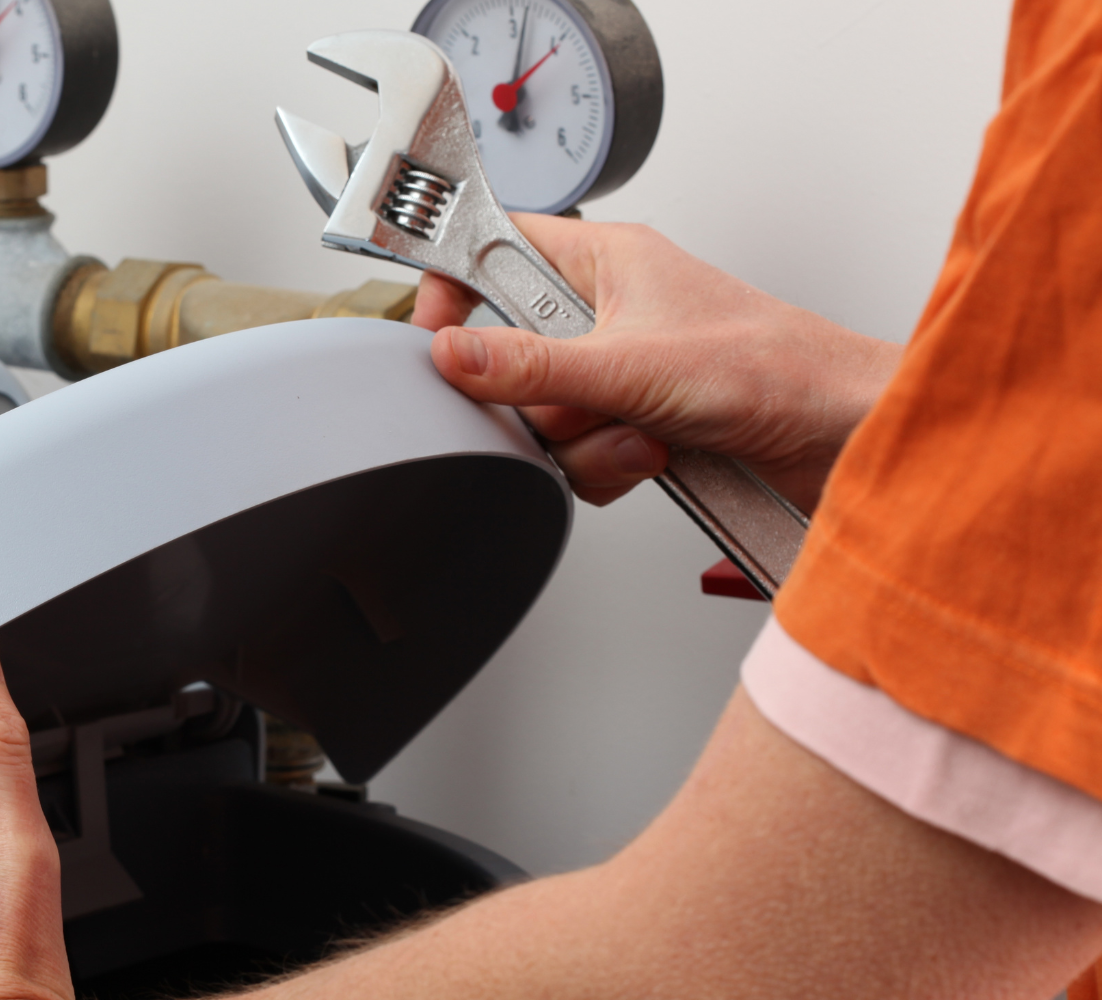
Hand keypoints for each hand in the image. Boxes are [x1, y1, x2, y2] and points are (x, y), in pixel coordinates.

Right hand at [413, 214, 900, 510]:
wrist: (844, 436)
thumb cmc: (778, 368)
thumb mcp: (632, 365)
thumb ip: (531, 366)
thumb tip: (452, 355)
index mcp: (605, 260)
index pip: (492, 250)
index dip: (455, 290)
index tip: (437, 335)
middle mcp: (609, 312)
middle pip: (508, 356)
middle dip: (542, 399)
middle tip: (577, 399)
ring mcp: (622, 372)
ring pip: (542, 417)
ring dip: (587, 441)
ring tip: (642, 432)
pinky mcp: (637, 424)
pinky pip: (576, 454)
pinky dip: (609, 467)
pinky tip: (653, 456)